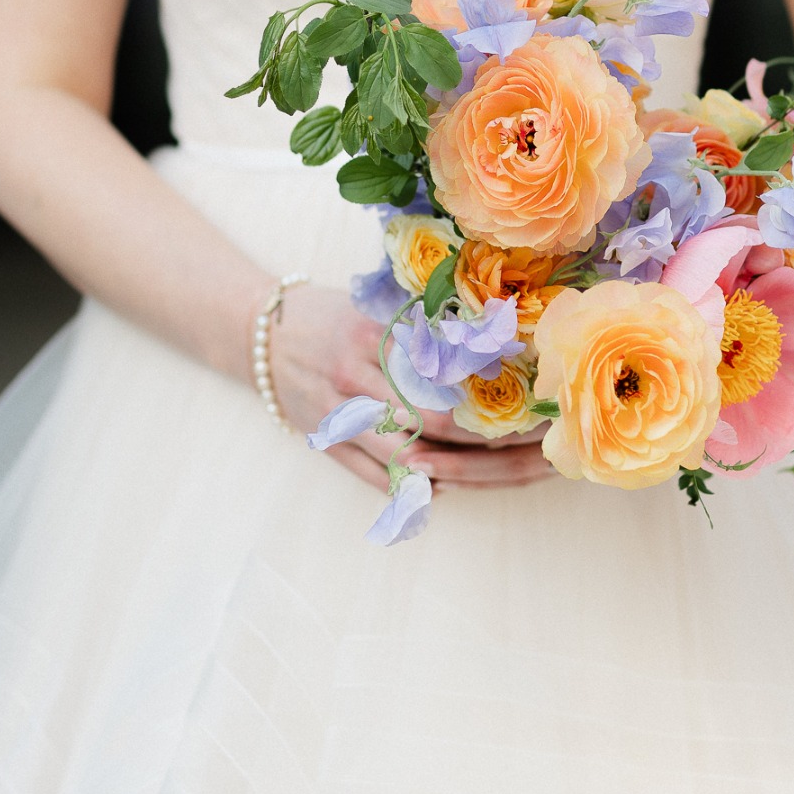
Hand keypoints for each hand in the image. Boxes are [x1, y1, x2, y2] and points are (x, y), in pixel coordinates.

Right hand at [267, 285, 555, 493]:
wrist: (256, 333)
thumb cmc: (329, 314)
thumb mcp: (372, 305)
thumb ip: (420, 325)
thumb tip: (491, 345)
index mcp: (372, 339)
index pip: (443, 373)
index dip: (492, 391)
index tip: (536, 399)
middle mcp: (355, 381)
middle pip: (433, 423)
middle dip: (490, 440)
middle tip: (537, 445)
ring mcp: (338, 419)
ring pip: (408, 456)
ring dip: (462, 469)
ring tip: (510, 473)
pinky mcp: (326, 444)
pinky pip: (374, 476)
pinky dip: (414, 487)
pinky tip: (452, 488)